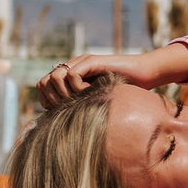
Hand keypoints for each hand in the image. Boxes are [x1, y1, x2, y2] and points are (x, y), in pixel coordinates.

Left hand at [37, 44, 187, 108]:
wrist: (145, 75)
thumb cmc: (126, 92)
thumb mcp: (98, 101)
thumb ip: (82, 106)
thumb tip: (66, 126)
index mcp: (70, 77)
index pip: (42, 87)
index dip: (46, 101)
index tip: (59, 113)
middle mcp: (72, 67)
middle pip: (43, 82)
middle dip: (53, 99)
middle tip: (71, 107)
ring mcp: (81, 62)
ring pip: (55, 77)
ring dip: (65, 93)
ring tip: (82, 100)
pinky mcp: (91, 61)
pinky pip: (72, 75)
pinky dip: (78, 88)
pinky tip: (91, 93)